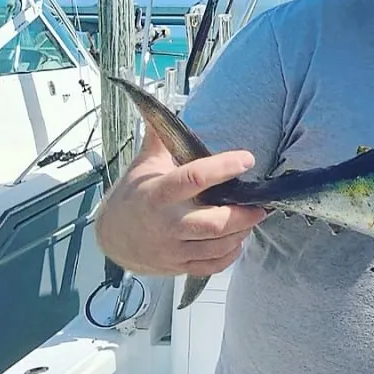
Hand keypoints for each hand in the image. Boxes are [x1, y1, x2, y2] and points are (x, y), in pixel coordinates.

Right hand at [94, 129, 267, 275]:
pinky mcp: (178, 266)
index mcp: (157, 193)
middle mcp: (166, 224)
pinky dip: (230, 254)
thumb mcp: (143, 165)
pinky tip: (236, 239)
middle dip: (244, 214)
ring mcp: (172, 249)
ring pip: (218, 245)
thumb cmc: (133, 195)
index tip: (247, 159)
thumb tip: (160, 106)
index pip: (194, 178)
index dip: (223, 167)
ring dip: (241, 232)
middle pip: (214, 223)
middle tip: (261, 204)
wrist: (112, 237)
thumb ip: (159, 138)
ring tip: (251, 219)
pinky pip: (212, 265)